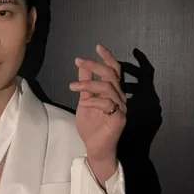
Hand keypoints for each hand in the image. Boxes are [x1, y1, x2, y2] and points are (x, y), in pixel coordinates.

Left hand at [70, 42, 126, 160]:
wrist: (95, 148)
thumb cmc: (91, 126)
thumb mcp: (84, 100)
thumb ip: (85, 84)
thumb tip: (80, 65)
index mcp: (113, 92)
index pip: (114, 70)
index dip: (108, 57)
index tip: (98, 46)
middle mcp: (120, 97)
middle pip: (111, 74)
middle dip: (95, 65)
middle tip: (79, 62)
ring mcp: (121, 108)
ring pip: (107, 87)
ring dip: (88, 84)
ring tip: (72, 86)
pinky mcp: (119, 118)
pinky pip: (107, 104)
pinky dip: (93, 101)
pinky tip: (83, 104)